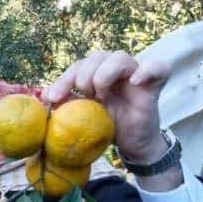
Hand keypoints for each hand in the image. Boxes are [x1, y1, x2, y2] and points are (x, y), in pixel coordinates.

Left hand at [42, 50, 169, 163]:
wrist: (132, 145)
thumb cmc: (108, 128)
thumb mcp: (82, 117)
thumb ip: (66, 104)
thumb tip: (44, 97)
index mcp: (97, 74)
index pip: (78, 66)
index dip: (64, 79)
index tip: (52, 98)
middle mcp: (116, 70)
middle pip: (98, 56)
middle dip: (83, 75)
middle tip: (83, 95)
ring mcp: (136, 75)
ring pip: (120, 57)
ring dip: (105, 73)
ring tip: (101, 94)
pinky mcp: (154, 85)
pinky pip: (158, 68)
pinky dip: (146, 71)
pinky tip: (135, 81)